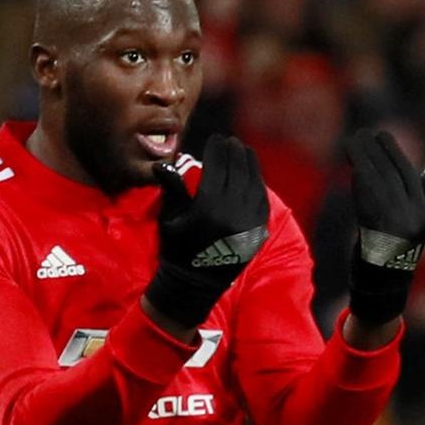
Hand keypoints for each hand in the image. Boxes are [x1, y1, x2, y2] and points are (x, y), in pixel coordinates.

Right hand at [145, 135, 269, 328]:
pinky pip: (261, 202)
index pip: (217, 168)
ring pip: (253, 185)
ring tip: (245, 152)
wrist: (193, 285)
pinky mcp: (256, 233)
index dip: (217, 150)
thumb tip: (163, 165)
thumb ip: (172, 190)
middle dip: (235, 153)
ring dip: (250, 165)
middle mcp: (231, 214)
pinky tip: (254, 175)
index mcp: (207, 209)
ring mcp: (247, 224)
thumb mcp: (169, 219)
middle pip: (237, 173)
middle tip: (231, 141)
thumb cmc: (176, 249)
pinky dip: (258, 185)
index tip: (216, 138)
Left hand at [345, 130, 424, 326]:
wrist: (384, 288)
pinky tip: (352, 168)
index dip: (393, 153)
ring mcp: (394, 229)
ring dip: (363, 161)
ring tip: (353, 143)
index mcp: (422, 215)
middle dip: (375, 152)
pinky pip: (367, 202)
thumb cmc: (397, 250)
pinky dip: (359, 183)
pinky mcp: (376, 236)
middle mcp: (411, 221)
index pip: (408, 176)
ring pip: (377, 186)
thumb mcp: (415, 222)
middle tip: (363, 133)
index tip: (381, 135)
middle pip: (391, 177)